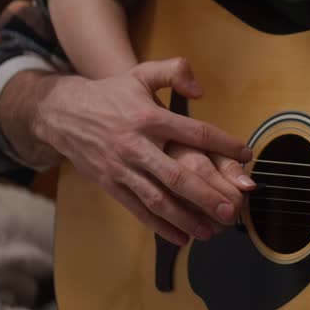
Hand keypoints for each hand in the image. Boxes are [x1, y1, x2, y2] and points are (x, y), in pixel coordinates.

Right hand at [34, 57, 254, 244]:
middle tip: (232, 209)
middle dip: (206, 195)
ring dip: (186, 218)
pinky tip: (181, 237)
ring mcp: (122, 168)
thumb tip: (202, 91)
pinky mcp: (110, 184)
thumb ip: (175, 72)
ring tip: (211, 231)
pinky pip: (138, 209)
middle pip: (177, 175)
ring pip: (158, 199)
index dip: (223, 144)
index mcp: (150, 117)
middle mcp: (137, 145)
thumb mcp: (142, 73)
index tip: (247, 154)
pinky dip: (159, 226)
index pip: (194, 132)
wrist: (63, 113)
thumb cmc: (111, 94)